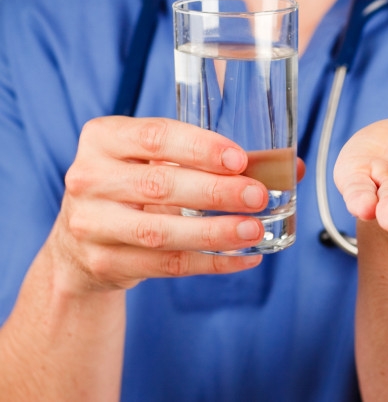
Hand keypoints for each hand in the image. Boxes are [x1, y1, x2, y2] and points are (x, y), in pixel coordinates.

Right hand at [50, 116, 300, 290]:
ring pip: (160, 232)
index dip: (200, 148)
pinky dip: (210, 262)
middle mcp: (89, 178)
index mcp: (103, 138)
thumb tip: (290, 167)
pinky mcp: (104, 263)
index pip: (155, 136)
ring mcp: (92, 224)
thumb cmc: (133, 186)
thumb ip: (212, 157)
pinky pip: (165, 265)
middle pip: (160, 185)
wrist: (82, 240)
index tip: (239, 159)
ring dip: (214, 232)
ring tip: (254, 230)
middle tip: (257, 196)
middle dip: (215, 191)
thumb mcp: (156, 159)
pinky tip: (243, 258)